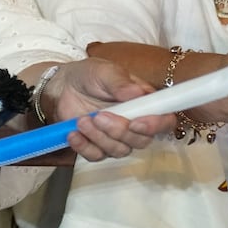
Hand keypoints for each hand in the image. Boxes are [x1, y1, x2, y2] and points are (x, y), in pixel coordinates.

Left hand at [44, 58, 169, 160]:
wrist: (63, 86)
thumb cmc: (90, 76)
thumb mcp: (104, 72)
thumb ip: (119, 82)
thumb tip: (136, 92)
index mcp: (144, 103)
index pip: (164, 121)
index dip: (155, 126)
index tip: (135, 123)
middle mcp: (135, 124)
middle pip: (141, 141)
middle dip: (119, 131)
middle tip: (99, 116)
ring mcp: (116, 138)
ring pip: (119, 151)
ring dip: (99, 137)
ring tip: (81, 120)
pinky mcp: (97, 146)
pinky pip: (96, 156)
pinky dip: (83, 147)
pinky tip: (73, 134)